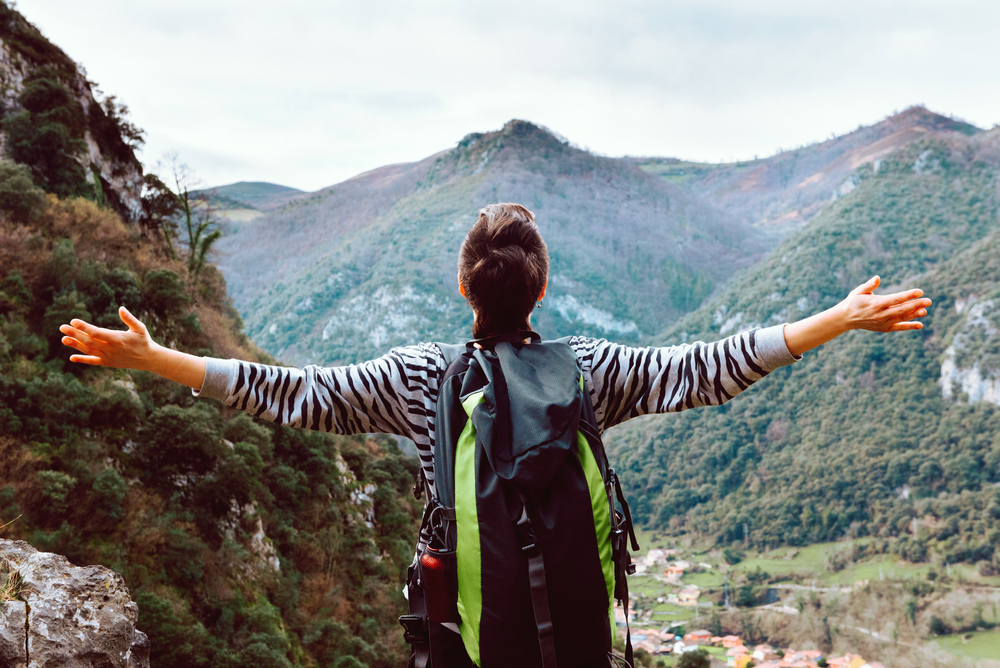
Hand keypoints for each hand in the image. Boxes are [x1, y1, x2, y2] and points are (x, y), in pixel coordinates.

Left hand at [60, 306, 206, 388]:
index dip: (84, 327)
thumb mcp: (140, 328)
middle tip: (62, 327)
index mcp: (118, 339)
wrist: (148, 359)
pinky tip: (72, 357)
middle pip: (89, 341)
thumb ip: (130, 319)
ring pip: (89, 350)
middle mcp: (111, 349)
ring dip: (75, 345)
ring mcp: (108, 357)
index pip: (97, 333)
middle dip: (75, 334)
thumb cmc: (144, 341)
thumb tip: (121, 308)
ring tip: (63, 338)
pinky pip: (93, 361)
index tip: (74, 321)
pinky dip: (83, 360)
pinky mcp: (108, 363)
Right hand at [841, 276, 931, 331]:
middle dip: (916, 305)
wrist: (845, 318)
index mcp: (875, 303)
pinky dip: (909, 326)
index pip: (895, 299)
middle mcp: (880, 314)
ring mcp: (882, 323)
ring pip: (901, 318)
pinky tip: (920, 325)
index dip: (908, 295)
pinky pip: (898, 327)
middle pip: (901, 309)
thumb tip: (877, 277)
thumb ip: (869, 285)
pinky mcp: (883, 328)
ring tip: (925, 311)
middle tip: (929, 300)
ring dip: (914, 315)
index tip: (920, 291)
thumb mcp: (859, 291)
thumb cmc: (853, 301)